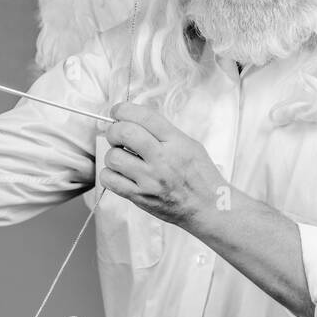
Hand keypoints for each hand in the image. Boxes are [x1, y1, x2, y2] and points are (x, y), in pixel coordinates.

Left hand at [99, 102, 225, 226]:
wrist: (207, 208)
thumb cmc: (200, 177)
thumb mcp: (190, 145)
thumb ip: (164, 132)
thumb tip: (135, 120)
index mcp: (176, 142)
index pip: (144, 116)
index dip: (124, 109)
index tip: (118, 111)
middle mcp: (162, 159)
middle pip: (124, 132)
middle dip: (114, 129)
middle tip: (117, 134)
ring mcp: (149, 179)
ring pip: (113, 157)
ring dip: (113, 154)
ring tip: (122, 157)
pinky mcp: (140, 197)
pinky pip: (110, 180)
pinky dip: (109, 173)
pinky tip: (120, 173)